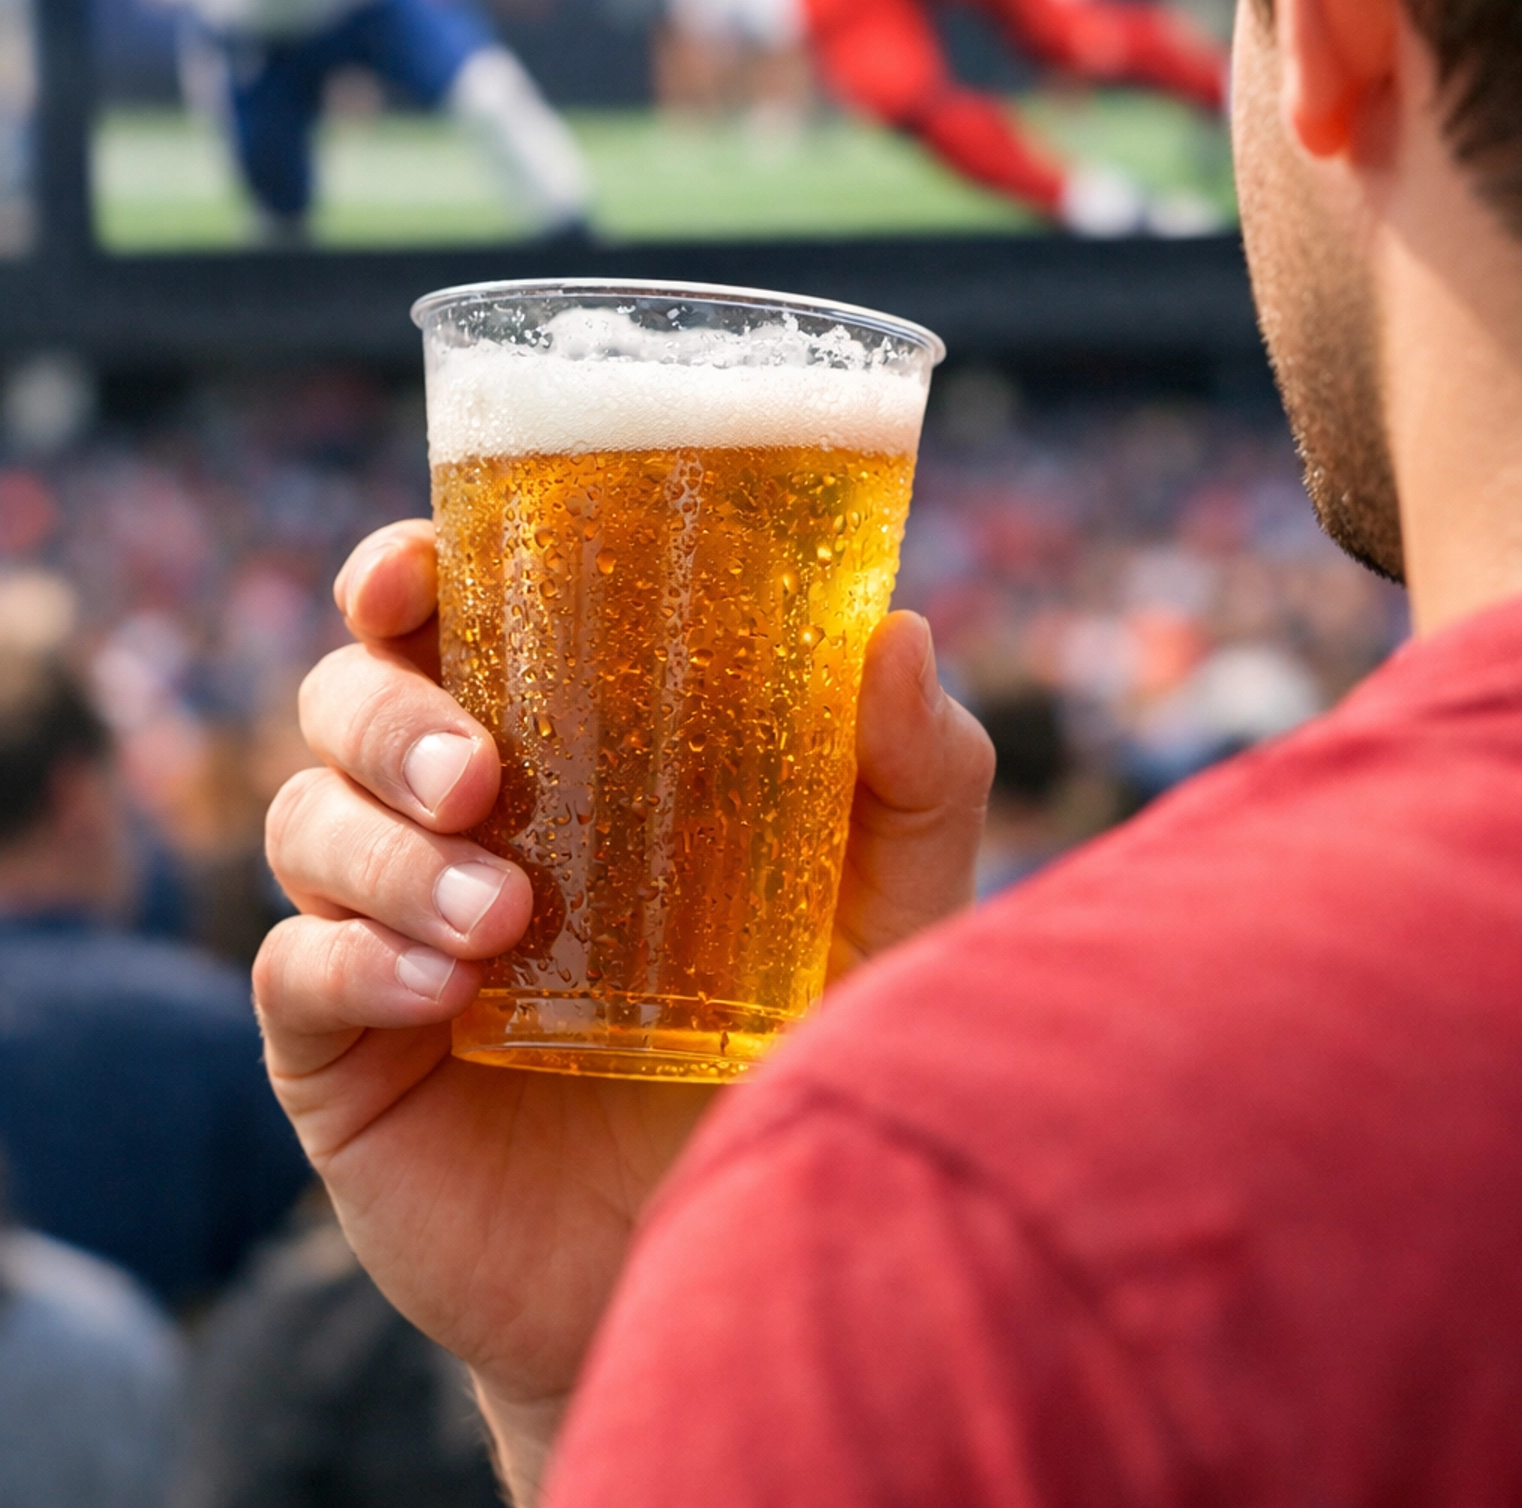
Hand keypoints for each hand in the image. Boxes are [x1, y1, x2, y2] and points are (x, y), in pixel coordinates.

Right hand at [254, 521, 992, 1493]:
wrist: (726, 1262)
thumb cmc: (804, 1050)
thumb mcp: (886, 912)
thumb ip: (913, 777)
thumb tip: (894, 628)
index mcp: (556, 749)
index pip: (442, 622)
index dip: (402, 576)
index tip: (417, 571)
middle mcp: (454, 823)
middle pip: (344, 702)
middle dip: (387, 712)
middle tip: (481, 770)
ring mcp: (388, 936)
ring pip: (306, 823)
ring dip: (384, 848)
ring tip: (501, 913)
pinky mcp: (344, 1058)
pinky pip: (295, 974)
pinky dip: (352, 961)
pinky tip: (442, 993)